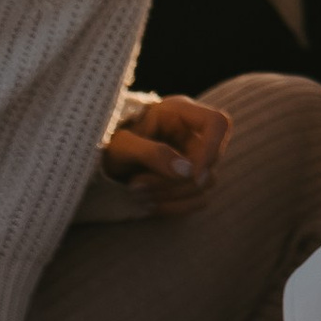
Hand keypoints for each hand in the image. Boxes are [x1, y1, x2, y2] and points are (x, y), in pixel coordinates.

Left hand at [98, 93, 230, 217]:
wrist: (102, 160)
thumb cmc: (110, 144)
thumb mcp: (121, 145)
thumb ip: (152, 153)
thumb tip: (187, 171)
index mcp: (179, 112)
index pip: (218, 124)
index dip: (212, 149)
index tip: (190, 174)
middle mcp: (192, 133)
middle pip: (211, 161)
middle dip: (175, 181)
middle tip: (136, 187)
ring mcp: (195, 158)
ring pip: (206, 183)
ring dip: (173, 196)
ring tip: (137, 195)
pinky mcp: (190, 180)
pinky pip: (199, 199)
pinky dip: (176, 207)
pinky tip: (150, 205)